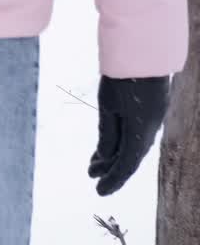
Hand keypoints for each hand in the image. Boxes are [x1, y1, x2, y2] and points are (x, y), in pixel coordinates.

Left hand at [88, 76, 169, 195]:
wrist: (143, 51)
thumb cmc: (124, 77)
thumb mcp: (109, 106)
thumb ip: (108, 133)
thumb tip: (104, 157)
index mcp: (141, 131)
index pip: (127, 164)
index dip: (114, 180)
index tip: (99, 192)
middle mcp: (150, 128)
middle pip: (129, 157)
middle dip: (111, 170)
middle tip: (94, 180)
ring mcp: (151, 119)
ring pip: (131, 146)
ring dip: (113, 157)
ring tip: (94, 167)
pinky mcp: (149, 111)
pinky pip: (134, 134)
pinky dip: (119, 144)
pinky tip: (106, 149)